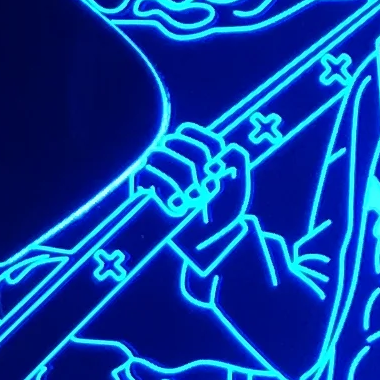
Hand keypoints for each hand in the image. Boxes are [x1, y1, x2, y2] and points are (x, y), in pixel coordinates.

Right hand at [139, 123, 251, 255]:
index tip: (218, 166)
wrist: (201, 248)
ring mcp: (153, 171)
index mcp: (190, 154)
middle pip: (176, 139)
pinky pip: (149, 173)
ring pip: (161, 154)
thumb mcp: (236, 190)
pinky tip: (179, 205)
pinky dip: (170, 188)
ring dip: (183, 175)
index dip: (207, 143)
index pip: (190, 131)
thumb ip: (238, 164)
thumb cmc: (219, 218)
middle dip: (197, 162)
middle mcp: (168, 158)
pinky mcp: (141, 187)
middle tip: (207, 187)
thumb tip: (231, 146)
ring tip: (194, 197)